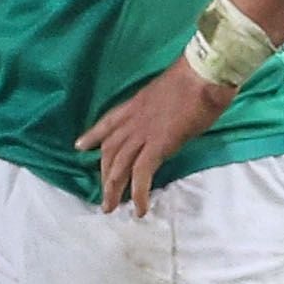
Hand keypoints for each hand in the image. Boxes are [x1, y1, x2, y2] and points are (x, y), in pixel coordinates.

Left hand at [78, 62, 230, 216]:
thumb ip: (162, 106)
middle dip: (104, 175)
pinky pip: (142, 174)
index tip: (81, 147)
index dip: (93, 136)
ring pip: (119, 166)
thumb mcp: (169, 91)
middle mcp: (132, 121)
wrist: (202, 74)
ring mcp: (142, 134)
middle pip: (110, 151)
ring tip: (111, 208)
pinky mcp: (157, 145)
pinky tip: (139, 209)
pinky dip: (139, 193)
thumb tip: (170, 114)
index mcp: (134, 105)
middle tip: (102, 195)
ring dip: (114, 190)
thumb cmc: (195, 78)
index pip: (107, 123)